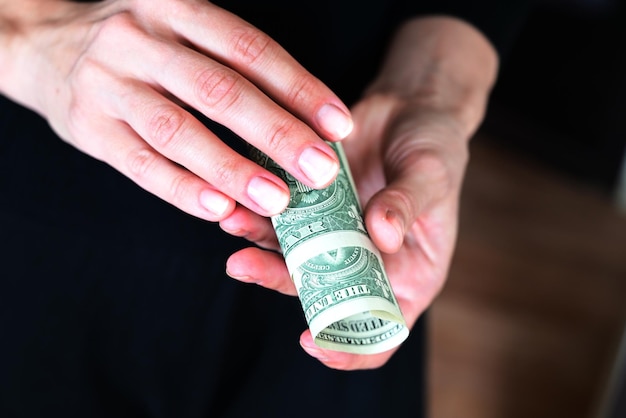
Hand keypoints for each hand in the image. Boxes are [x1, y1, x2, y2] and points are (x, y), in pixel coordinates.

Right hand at [0, 0, 352, 219]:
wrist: (45, 46)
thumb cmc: (140, 47)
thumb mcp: (180, 32)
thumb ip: (229, 68)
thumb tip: (300, 124)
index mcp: (176, 8)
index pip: (249, 49)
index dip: (299, 88)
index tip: (338, 125)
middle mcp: (141, 40)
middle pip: (220, 90)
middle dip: (277, 132)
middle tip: (321, 169)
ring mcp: (109, 84)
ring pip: (179, 131)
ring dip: (233, 168)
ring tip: (278, 199)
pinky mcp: (90, 129)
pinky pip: (142, 165)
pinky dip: (184, 189)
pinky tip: (220, 210)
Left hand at [222, 16, 498, 369]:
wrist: (410, 107)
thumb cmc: (436, 148)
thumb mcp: (432, 176)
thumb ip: (407, 205)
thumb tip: (382, 235)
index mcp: (406, 274)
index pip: (379, 332)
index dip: (347, 348)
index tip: (312, 339)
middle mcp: (365, 262)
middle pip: (321, 292)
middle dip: (280, 282)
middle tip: (245, 265)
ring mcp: (335, 234)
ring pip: (293, 254)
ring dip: (258, 245)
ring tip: (233, 221)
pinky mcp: (314, 204)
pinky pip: (284, 215)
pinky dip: (260, 210)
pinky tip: (238, 196)